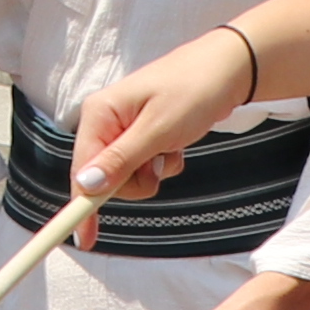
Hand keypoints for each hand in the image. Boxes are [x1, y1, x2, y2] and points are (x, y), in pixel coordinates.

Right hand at [67, 31, 254, 206]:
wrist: (228, 69)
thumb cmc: (193, 90)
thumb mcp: (157, 129)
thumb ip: (120, 159)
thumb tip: (85, 185)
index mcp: (99, 114)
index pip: (81, 170)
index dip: (82, 206)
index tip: (84, 240)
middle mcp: (105, 122)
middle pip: (104, 178)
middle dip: (133, 182)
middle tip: (158, 164)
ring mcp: (123, 129)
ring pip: (127, 177)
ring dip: (151, 173)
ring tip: (171, 148)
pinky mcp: (142, 136)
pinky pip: (144, 168)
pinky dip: (162, 165)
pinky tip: (176, 146)